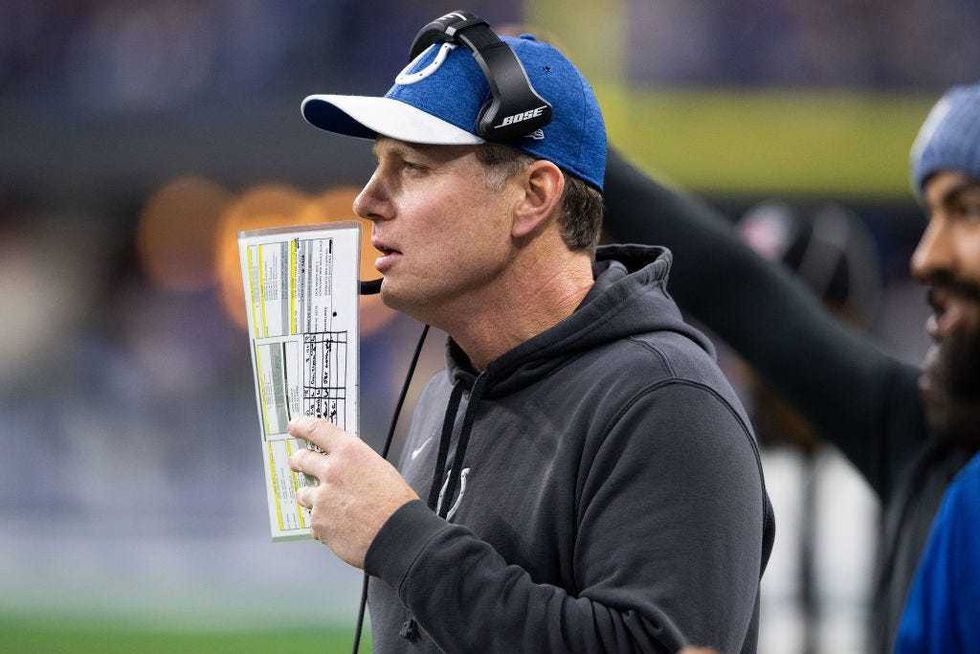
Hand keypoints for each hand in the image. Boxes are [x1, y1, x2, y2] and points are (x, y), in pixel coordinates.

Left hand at [287, 416, 418, 567]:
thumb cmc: (396, 504)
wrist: (398, 536)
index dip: (301, 426)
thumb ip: (356, 464)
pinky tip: (340, 526)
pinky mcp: (318, 523)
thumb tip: (345, 467)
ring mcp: (321, 499)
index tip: (294, 426)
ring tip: (330, 506)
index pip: (316, 429)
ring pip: (304, 494)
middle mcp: (331, 471)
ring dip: (312, 497)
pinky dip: (323, 523)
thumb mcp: (380, 469)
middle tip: (297, 463)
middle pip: (302, 460)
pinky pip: (314, 521)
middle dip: (298, 461)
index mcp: (349, 453)